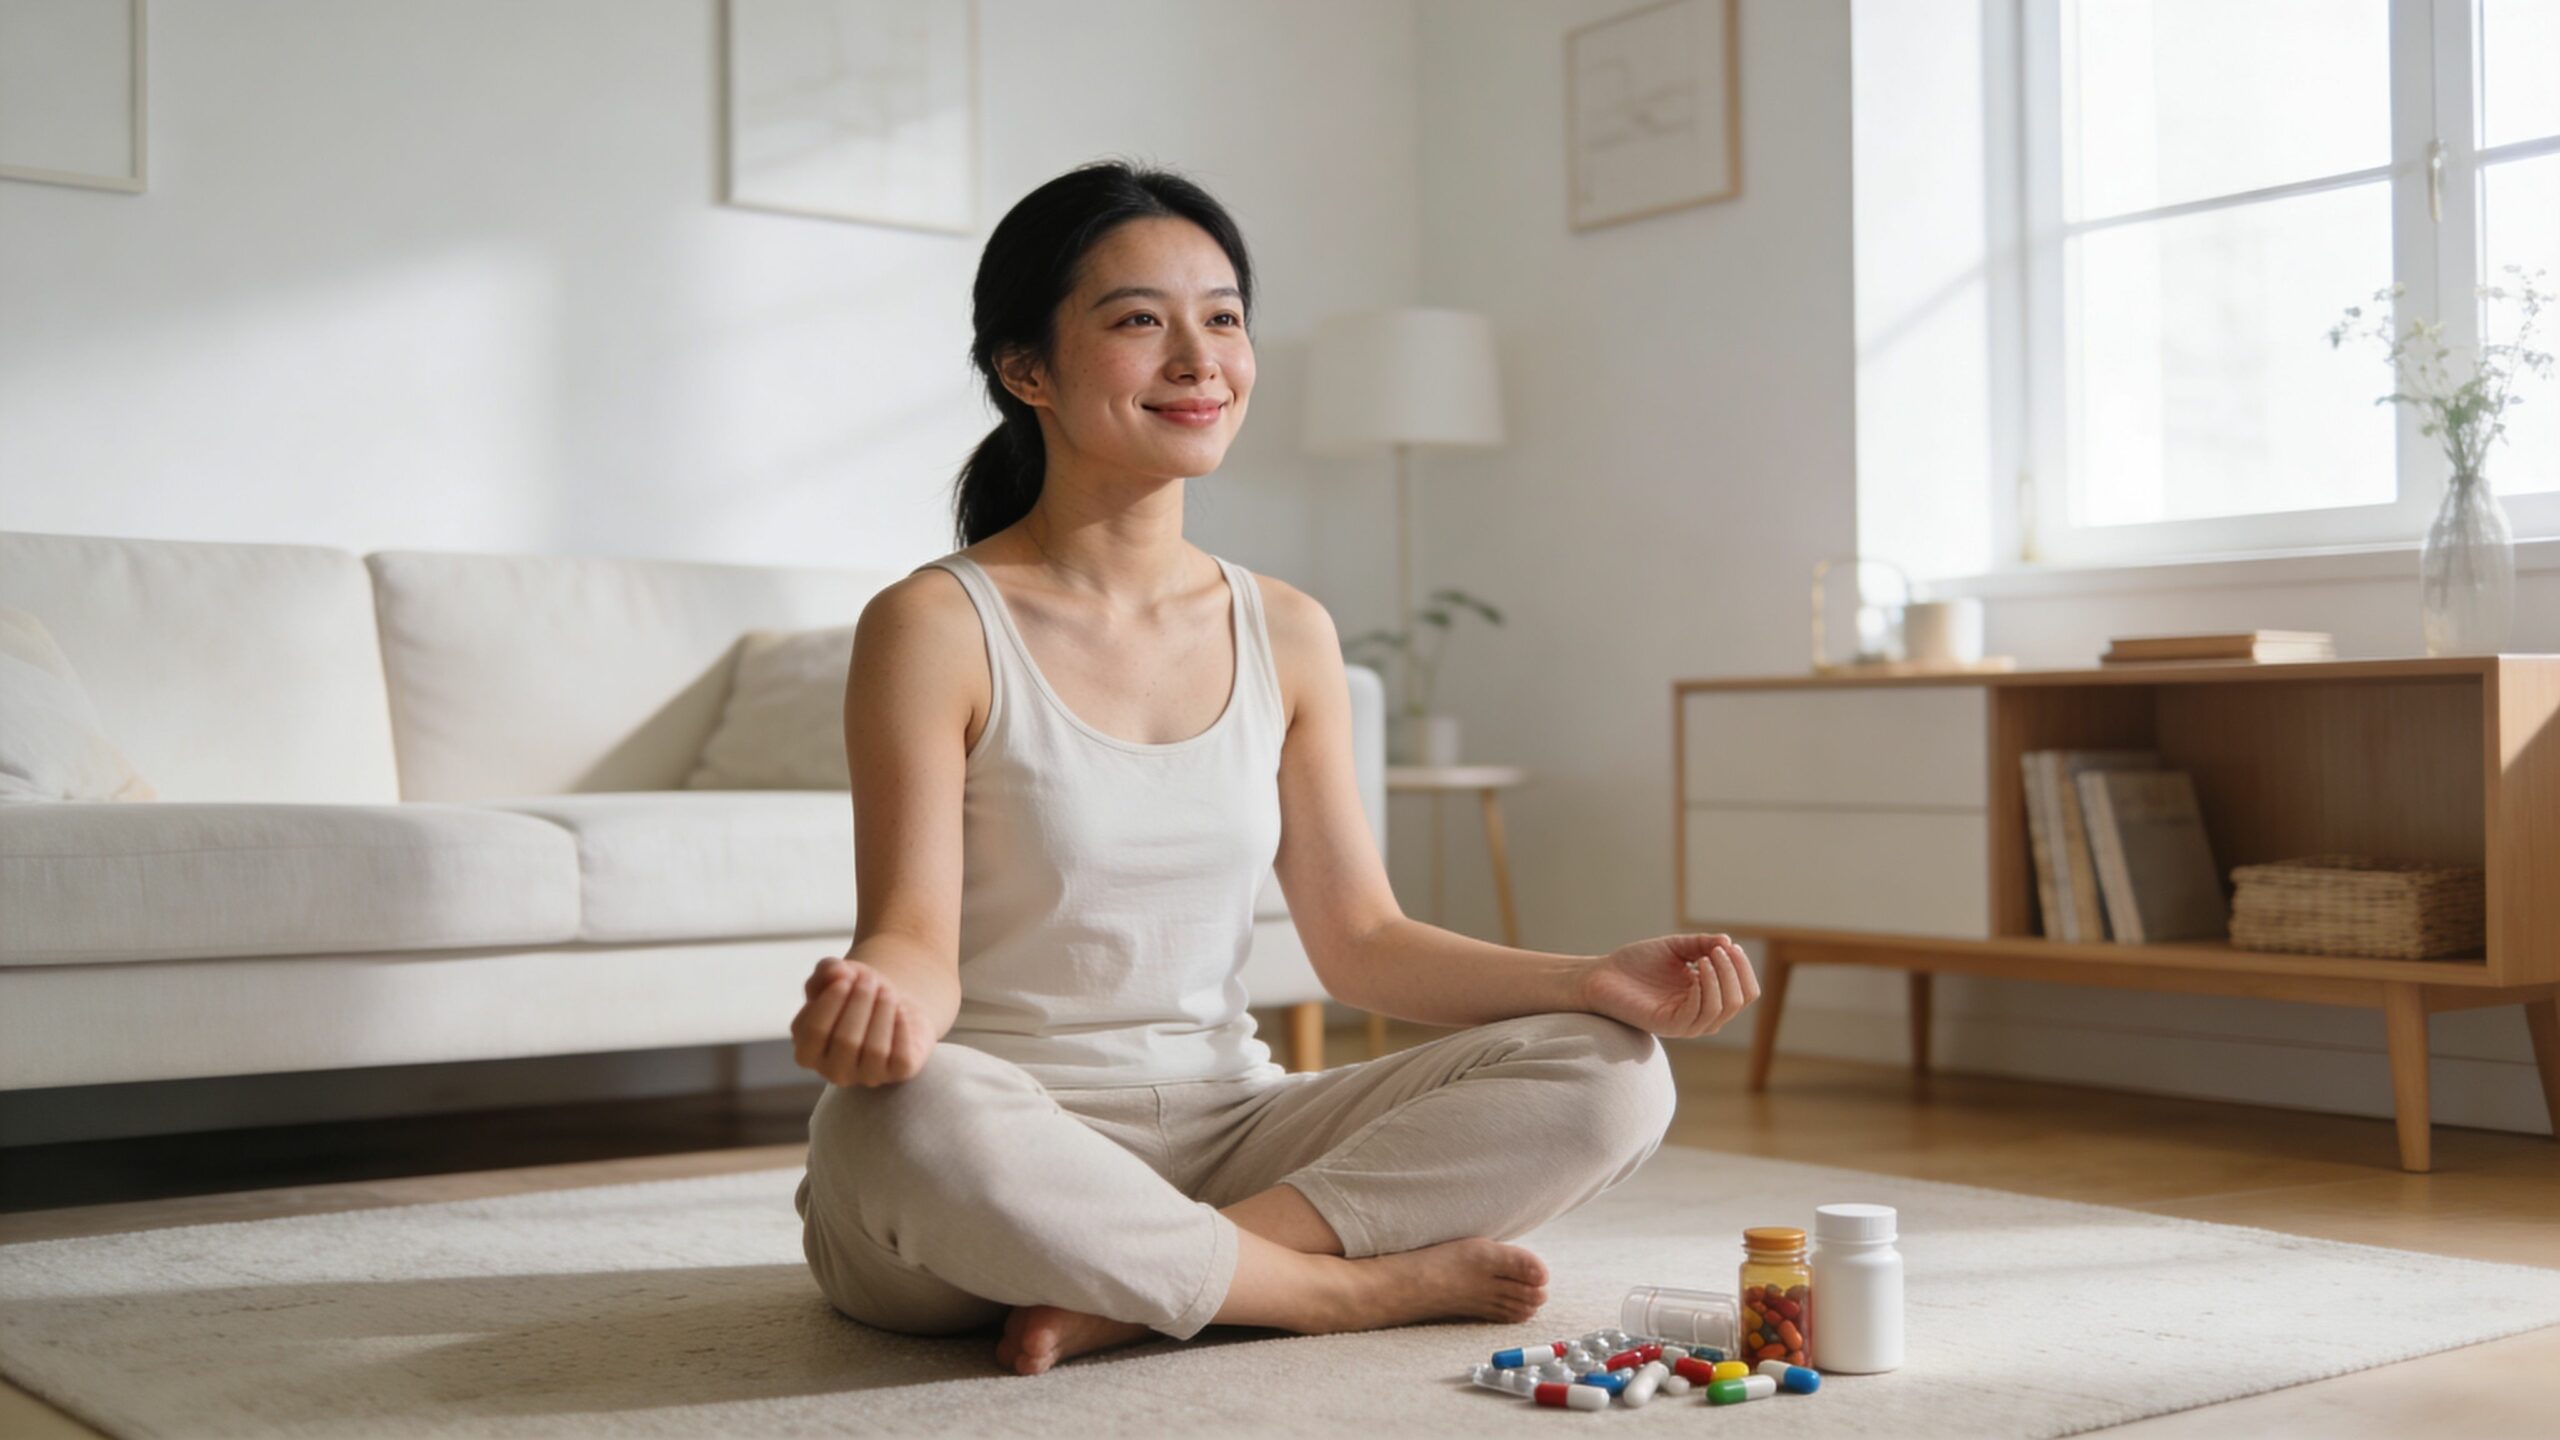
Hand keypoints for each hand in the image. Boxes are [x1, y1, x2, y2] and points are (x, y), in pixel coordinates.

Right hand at [791, 955, 933, 1086]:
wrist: (893, 1004)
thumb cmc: (855, 993)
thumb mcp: (837, 975)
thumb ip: (827, 970)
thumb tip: (837, 972)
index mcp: (807, 1052)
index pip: (813, 1031)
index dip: (831, 1000)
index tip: (847, 975)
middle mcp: (833, 1071)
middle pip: (845, 1041)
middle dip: (860, 1003)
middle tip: (870, 979)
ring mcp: (866, 1076)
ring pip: (875, 1050)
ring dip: (882, 1012)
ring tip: (886, 992)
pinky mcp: (897, 1073)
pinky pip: (900, 1056)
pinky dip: (901, 1027)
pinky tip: (900, 1011)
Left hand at [1578, 932, 1759, 1038]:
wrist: (1602, 974)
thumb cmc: (1637, 963)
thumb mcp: (1676, 947)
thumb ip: (1702, 944)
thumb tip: (1729, 941)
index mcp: (1707, 997)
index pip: (1744, 992)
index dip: (1743, 969)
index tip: (1730, 945)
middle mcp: (1700, 1013)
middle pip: (1739, 1001)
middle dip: (1735, 972)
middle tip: (1718, 950)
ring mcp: (1685, 1023)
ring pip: (1722, 1009)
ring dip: (1721, 978)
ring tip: (1707, 957)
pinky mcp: (1668, 1026)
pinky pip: (1698, 1015)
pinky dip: (1705, 990)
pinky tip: (1696, 970)